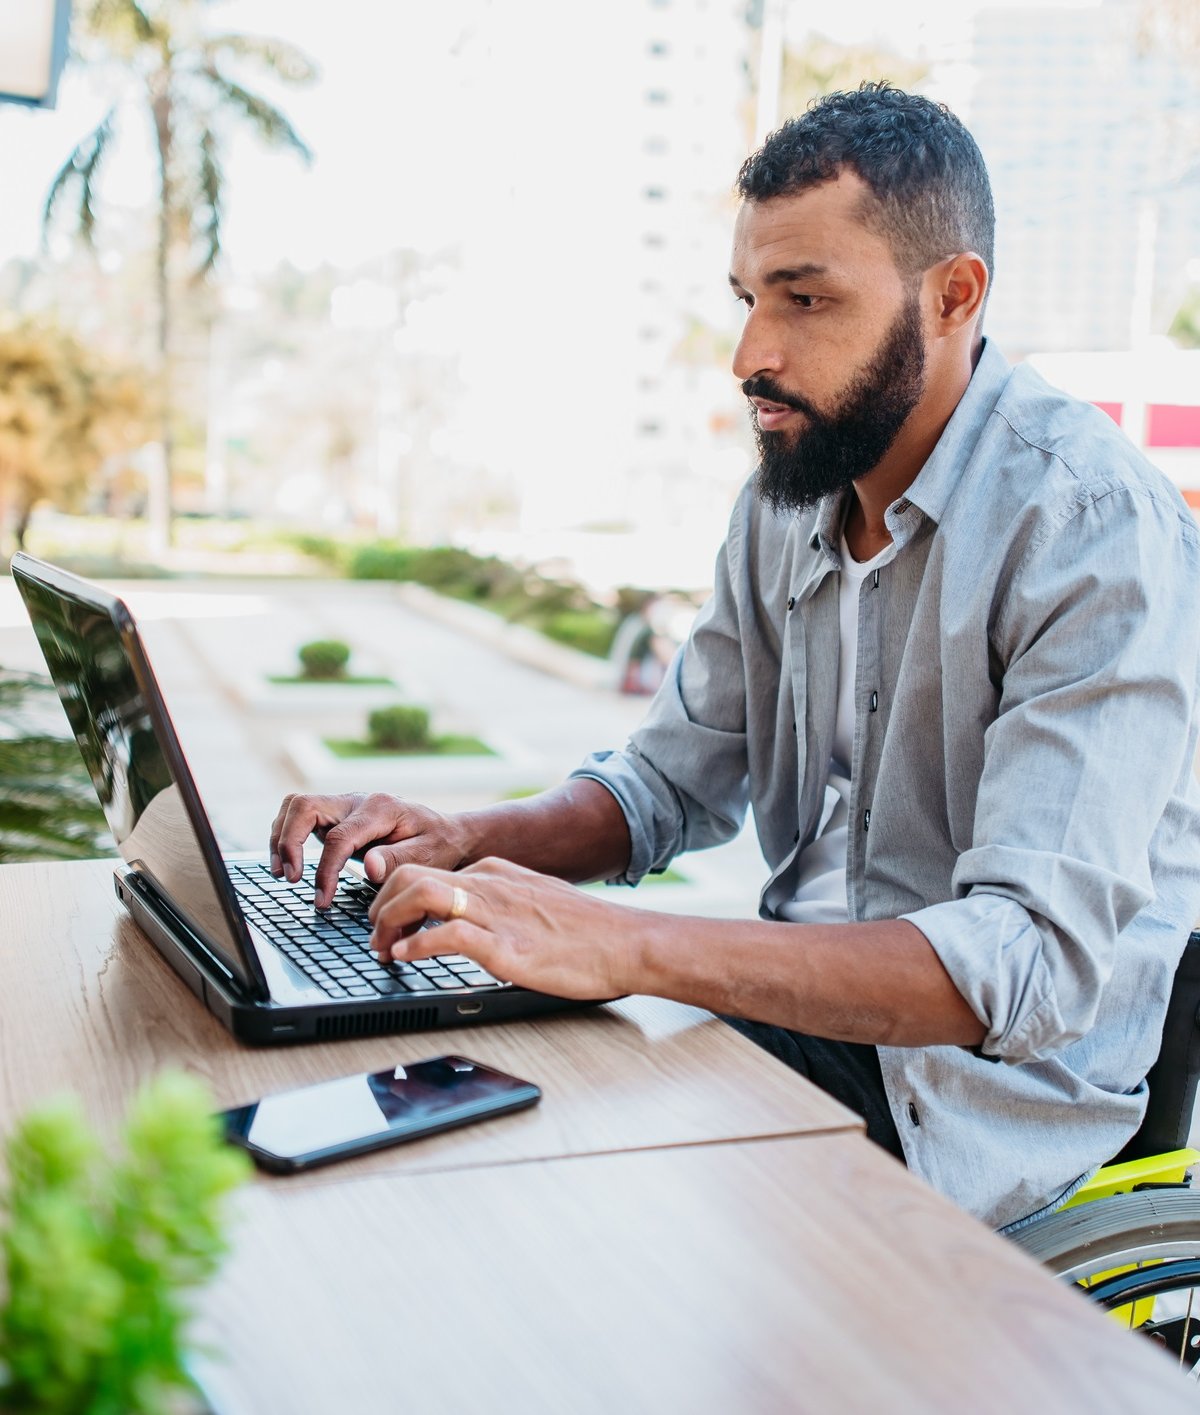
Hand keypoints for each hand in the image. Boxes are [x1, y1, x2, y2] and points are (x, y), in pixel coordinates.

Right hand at [269, 792, 466, 908]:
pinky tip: (290, 863)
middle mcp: (357, 801)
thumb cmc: (439, 844)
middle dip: (288, 841)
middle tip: (290, 878)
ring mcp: (344, 805)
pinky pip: (301, 816)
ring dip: (282, 837)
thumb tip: (368, 868)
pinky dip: (288, 836)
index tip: (322, 899)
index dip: (325, 870)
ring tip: (283, 872)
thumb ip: (398, 860)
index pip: (338, 836)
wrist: (446, 831)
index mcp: (380, 809)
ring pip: (296, 806)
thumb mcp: (428, 855)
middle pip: (304, 806)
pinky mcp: (337, 816)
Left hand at [366, 856, 643, 1000]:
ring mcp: (496, 911)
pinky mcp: (506, 945)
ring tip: (383, 949)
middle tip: (375, 939)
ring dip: (388, 921)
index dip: (392, 897)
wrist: (626, 943)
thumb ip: (498, 906)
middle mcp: (489, 883)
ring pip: (419, 893)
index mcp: (494, 872)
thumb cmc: (586, 933)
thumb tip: (465, 925)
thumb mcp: (533, 904)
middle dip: (379, 906)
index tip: (386, 925)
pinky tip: (405, 958)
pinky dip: (415, 945)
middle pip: (410, 874)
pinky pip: (446, 934)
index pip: (424, 869)